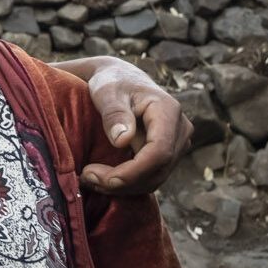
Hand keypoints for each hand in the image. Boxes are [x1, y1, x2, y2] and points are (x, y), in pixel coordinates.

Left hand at [78, 59, 190, 194]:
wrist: (121, 80)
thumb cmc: (112, 82)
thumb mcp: (107, 92)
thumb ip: (114, 113)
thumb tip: (122, 141)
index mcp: (168, 111)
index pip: (159, 152)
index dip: (133, 172)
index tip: (103, 177)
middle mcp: (180, 130)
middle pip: (158, 170)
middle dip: (123, 182)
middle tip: (87, 178)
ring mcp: (177, 144)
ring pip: (156, 179)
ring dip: (124, 187)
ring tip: (90, 179)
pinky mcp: (168, 155)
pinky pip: (151, 177)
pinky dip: (127, 184)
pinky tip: (102, 179)